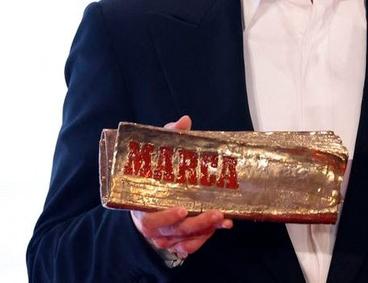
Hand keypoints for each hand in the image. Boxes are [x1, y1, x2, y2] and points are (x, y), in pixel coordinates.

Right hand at [130, 115, 232, 258]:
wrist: (143, 198)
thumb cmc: (152, 175)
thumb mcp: (157, 155)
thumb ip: (170, 138)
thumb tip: (185, 120)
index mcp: (143, 206)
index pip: (152, 218)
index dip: (166, 217)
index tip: (182, 209)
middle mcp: (152, 226)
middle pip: (175, 230)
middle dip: (197, 223)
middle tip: (217, 214)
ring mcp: (163, 236)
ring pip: (185, 240)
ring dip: (205, 231)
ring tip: (224, 220)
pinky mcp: (174, 242)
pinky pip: (189, 246)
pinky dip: (203, 239)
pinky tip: (218, 228)